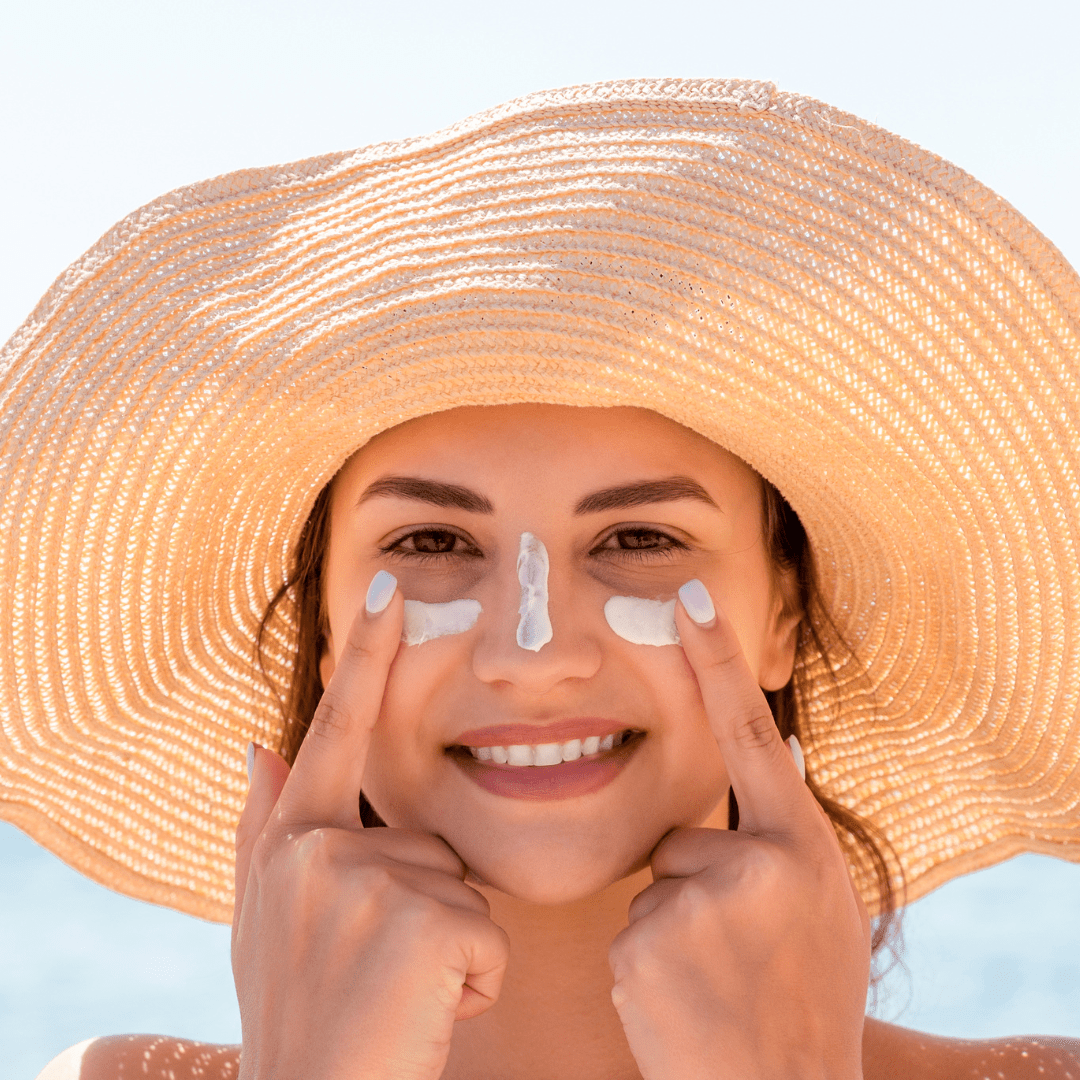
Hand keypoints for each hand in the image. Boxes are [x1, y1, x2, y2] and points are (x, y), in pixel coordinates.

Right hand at [231, 575, 509, 1079]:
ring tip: (399, 995)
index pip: (338, 730)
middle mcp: (320, 850)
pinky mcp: (421, 927)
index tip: (389, 586)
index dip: (364, 657)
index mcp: (293, 841)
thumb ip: (264, 827)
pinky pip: (487, 937)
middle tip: (378, 974)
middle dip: (426, 907)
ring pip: (460, 891)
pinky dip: (475, 982)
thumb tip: (260, 742)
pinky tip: (427, 1013)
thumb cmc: (299, 1018)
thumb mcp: (264, 922)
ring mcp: (369, 885)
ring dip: (449, 948)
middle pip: (427, 842)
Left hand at [607, 580, 870, 1079]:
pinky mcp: (647, 944)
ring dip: (674, 927)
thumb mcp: (825, 908)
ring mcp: (700, 903)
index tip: (688, 595)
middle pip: (684, 837)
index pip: (750, 733)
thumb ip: (787, 837)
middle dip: (695, 885)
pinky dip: (650, 962)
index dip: (719, 660)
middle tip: (735, 952)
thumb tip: (764, 753)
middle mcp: (757, 864)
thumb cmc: (805, 1002)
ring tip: (715, 981)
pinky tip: (684, 1000)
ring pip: (656, 885)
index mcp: (802, 848)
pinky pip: (630, 928)